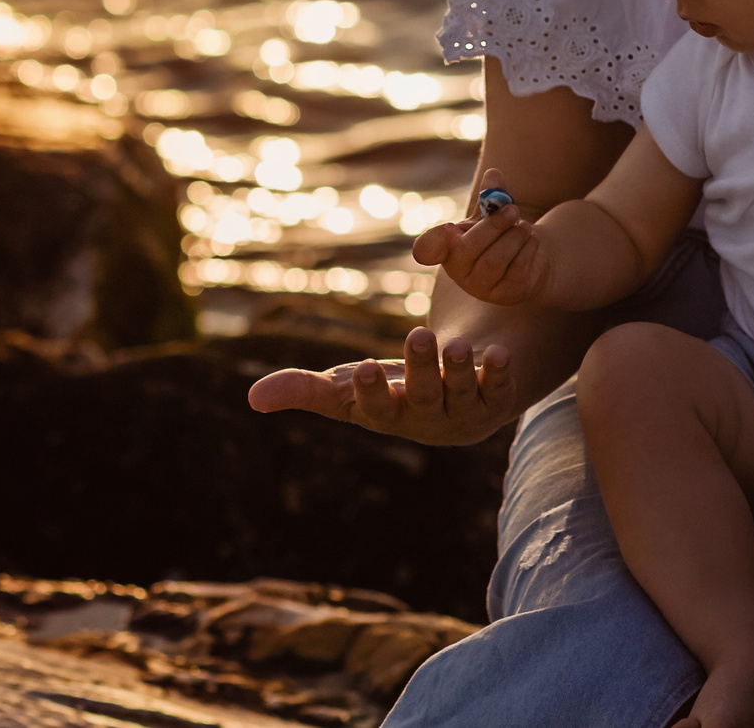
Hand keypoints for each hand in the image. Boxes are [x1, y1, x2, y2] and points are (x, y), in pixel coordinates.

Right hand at [246, 325, 520, 445]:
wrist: (450, 395)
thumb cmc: (389, 390)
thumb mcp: (346, 389)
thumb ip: (303, 391)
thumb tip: (252, 398)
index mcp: (387, 416)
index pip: (376, 410)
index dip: (371, 392)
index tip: (364, 367)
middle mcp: (426, 419)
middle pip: (423, 397)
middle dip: (420, 369)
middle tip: (417, 334)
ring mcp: (464, 412)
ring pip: (462, 394)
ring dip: (460, 369)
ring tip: (458, 342)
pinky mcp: (497, 400)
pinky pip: (502, 391)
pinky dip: (501, 374)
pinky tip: (500, 353)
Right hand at [410, 165, 548, 306]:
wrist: (529, 260)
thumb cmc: (501, 234)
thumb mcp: (493, 213)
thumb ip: (491, 196)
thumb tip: (494, 174)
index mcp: (448, 248)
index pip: (427, 249)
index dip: (431, 242)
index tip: (447, 228)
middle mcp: (459, 272)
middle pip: (469, 249)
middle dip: (493, 226)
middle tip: (513, 210)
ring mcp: (482, 287)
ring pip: (495, 260)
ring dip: (514, 237)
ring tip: (525, 225)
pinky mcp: (507, 295)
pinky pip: (516, 270)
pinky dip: (527, 248)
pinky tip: (532, 239)